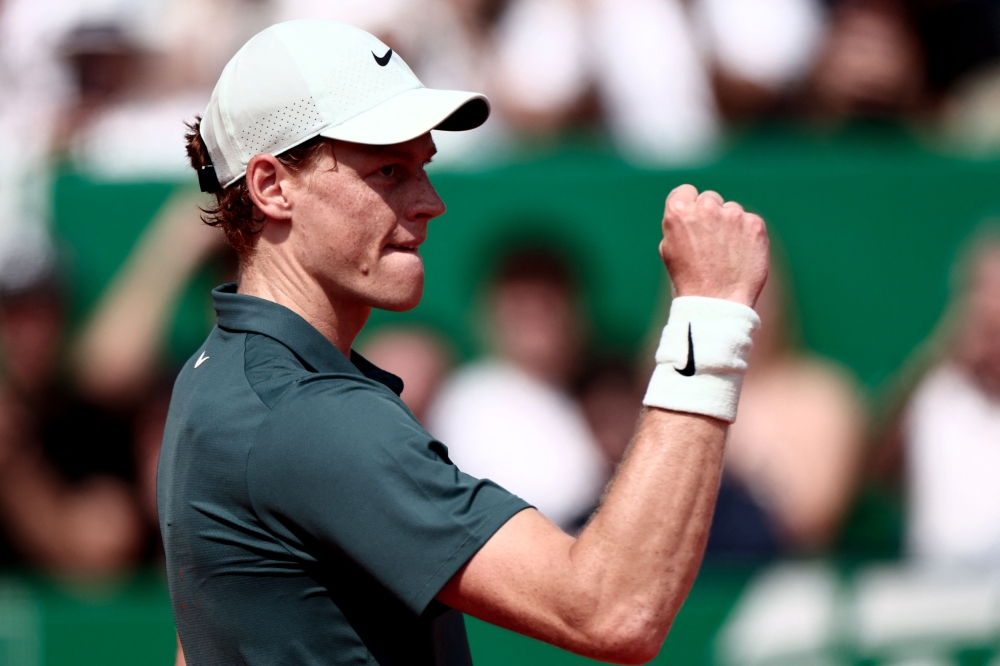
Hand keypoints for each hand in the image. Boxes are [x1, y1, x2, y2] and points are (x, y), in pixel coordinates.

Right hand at [658, 185, 768, 307]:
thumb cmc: (688, 280)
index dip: (688, 207)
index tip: (692, 223)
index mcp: (679, 210)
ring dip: (730, 226)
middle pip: (710, 199)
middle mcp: (706, 207)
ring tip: (726, 254)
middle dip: (710, 215)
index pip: (686, 191)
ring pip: (732, 211)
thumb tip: (691, 212)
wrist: (717, 302)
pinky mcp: (755, 225)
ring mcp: (733, 214)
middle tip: (710, 243)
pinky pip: (750, 223)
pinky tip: (740, 256)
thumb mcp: (668, 249)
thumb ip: (679, 224)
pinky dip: (747, 236)